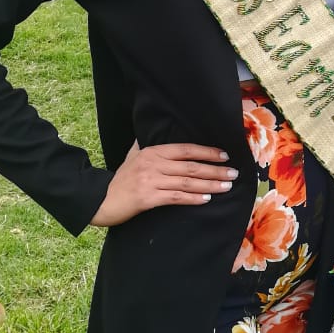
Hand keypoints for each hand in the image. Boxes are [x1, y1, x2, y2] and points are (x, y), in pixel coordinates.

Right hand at [92, 143, 238, 226]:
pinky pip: (176, 197)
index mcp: (152, 152)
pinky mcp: (148, 198)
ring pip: (187, 182)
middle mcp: (153, 164)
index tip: (224, 155)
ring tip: (226, 186)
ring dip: (210, 184)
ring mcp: (151, 181)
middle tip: (233, 173)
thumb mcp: (131, 157)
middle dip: (215, 169)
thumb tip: (148, 132)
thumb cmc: (119, 179)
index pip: (185, 149)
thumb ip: (143, 145)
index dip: (206, 152)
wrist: (100, 200)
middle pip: (191, 166)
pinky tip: (206, 199)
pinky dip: (193, 198)